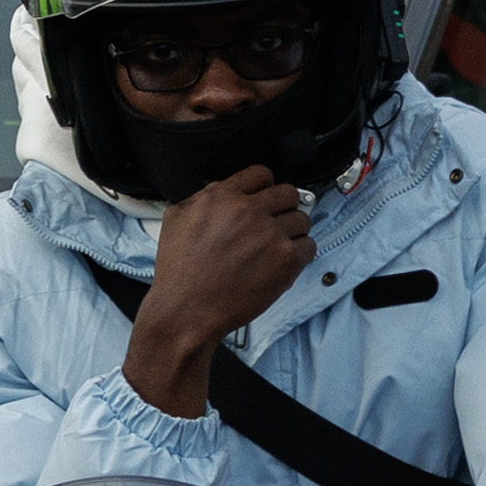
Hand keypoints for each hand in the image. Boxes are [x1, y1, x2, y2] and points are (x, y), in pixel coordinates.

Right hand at [122, 164, 318, 410]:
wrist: (186, 311)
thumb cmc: (179, 271)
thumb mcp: (175, 220)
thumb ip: (201, 198)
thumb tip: (221, 188)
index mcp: (221, 197)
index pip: (261, 174)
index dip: (265, 188)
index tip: (265, 201)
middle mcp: (248, 211)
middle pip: (288, 193)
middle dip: (283, 208)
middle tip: (275, 225)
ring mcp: (269, 234)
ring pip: (302, 219)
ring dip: (293, 232)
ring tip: (277, 249)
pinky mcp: (285, 260)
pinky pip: (309, 246)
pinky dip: (300, 255)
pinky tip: (283, 265)